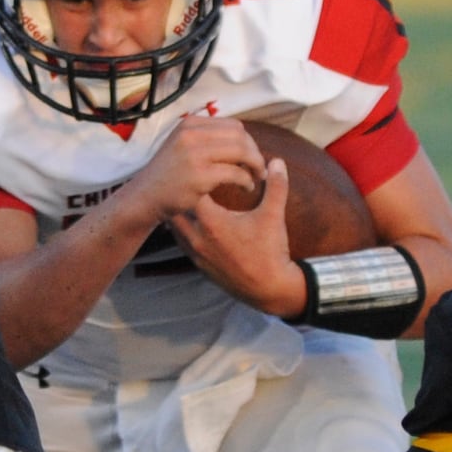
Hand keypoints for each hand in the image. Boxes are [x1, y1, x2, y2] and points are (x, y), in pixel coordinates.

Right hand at [120, 114, 266, 225]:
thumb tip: (243, 138)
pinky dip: (246, 180)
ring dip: (255, 166)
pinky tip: (246, 188)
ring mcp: (195, 154)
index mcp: (190, 124)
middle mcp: (191, 134)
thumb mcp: (182, 144)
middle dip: (255, 153)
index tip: (252, 156)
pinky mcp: (200, 176)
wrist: (145, 196)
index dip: (248, 141)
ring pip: (241, 152)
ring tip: (257, 177)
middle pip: (241, 137)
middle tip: (259, 169)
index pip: (233, 125)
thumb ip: (206, 138)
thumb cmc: (168, 174)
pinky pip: (236, 173)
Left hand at [170, 157, 306, 316]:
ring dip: (180, 213)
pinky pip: (181, 243)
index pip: (191, 192)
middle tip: (190, 183)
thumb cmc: (270, 252)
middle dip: (182, 195)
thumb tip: (277, 161)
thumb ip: (275, 187)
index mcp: (213, 223)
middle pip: (175, 209)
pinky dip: (184, 230)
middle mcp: (197, 238)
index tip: (202, 171)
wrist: (270, 289)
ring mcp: (195, 254)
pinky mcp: (198, 266)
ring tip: (189, 200)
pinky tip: (195, 223)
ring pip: (175, 228)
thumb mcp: (273, 216)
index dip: (195, 179)